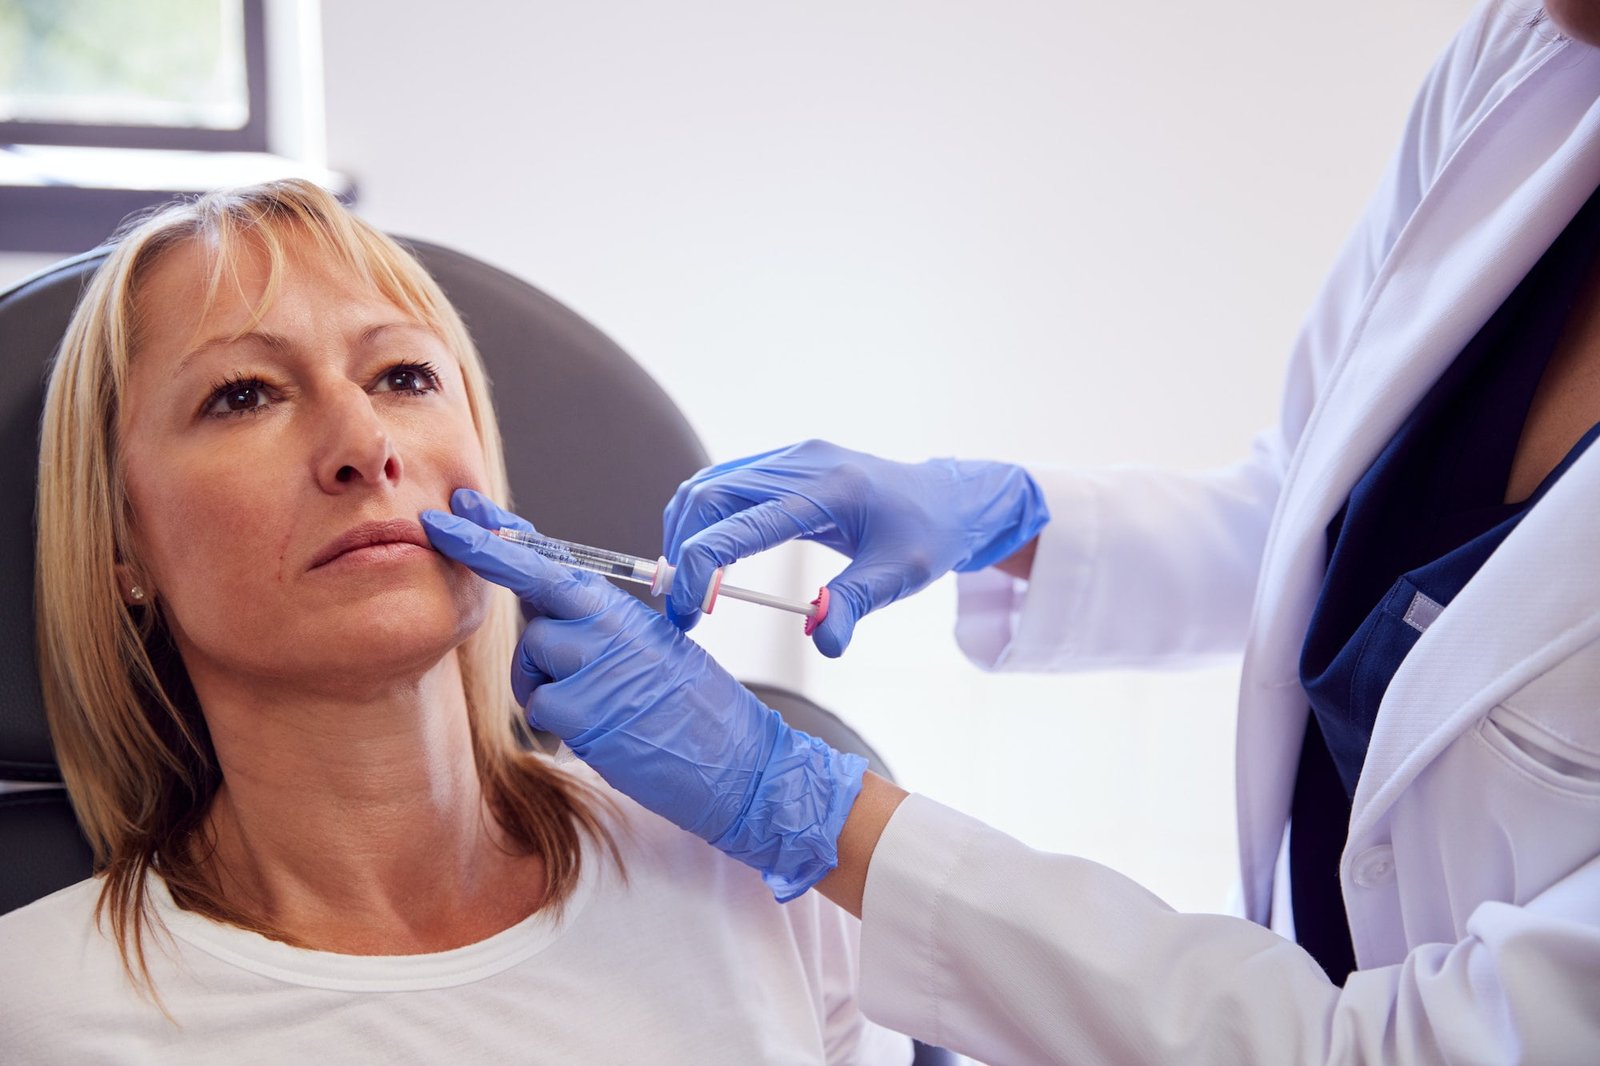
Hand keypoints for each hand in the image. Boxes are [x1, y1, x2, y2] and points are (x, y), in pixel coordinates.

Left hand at [421, 489, 867, 899]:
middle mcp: (608, 625)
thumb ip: (599, 627)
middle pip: (528, 580)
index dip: (504, 532)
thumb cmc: (696, 709)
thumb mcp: (654, 648)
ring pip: (532, 656)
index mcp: (623, 608)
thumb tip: (547, 617)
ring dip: (545, 681)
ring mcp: (595, 665)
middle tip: (436, 524)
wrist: (740, 762)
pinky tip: (605, 730)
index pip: (557, 560)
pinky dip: (562, 722)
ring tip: (601, 704)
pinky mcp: (584, 712)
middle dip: (479, 549)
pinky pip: (541, 706)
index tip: (463, 508)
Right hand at [662, 440, 1049, 655]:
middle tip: (683, 605)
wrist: (946, 497)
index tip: (688, 611)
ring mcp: (790, 456)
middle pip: (709, 494)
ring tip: (693, 586)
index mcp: (830, 489)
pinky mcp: (784, 463)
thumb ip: (856, 605)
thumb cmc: (928, 536)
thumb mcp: (901, 577)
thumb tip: (824, 644)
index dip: (703, 565)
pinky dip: (704, 520)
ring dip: (687, 532)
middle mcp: (802, 462)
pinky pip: (725, 483)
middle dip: (683, 548)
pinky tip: (712, 558)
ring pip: (709, 484)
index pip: (743, 522)